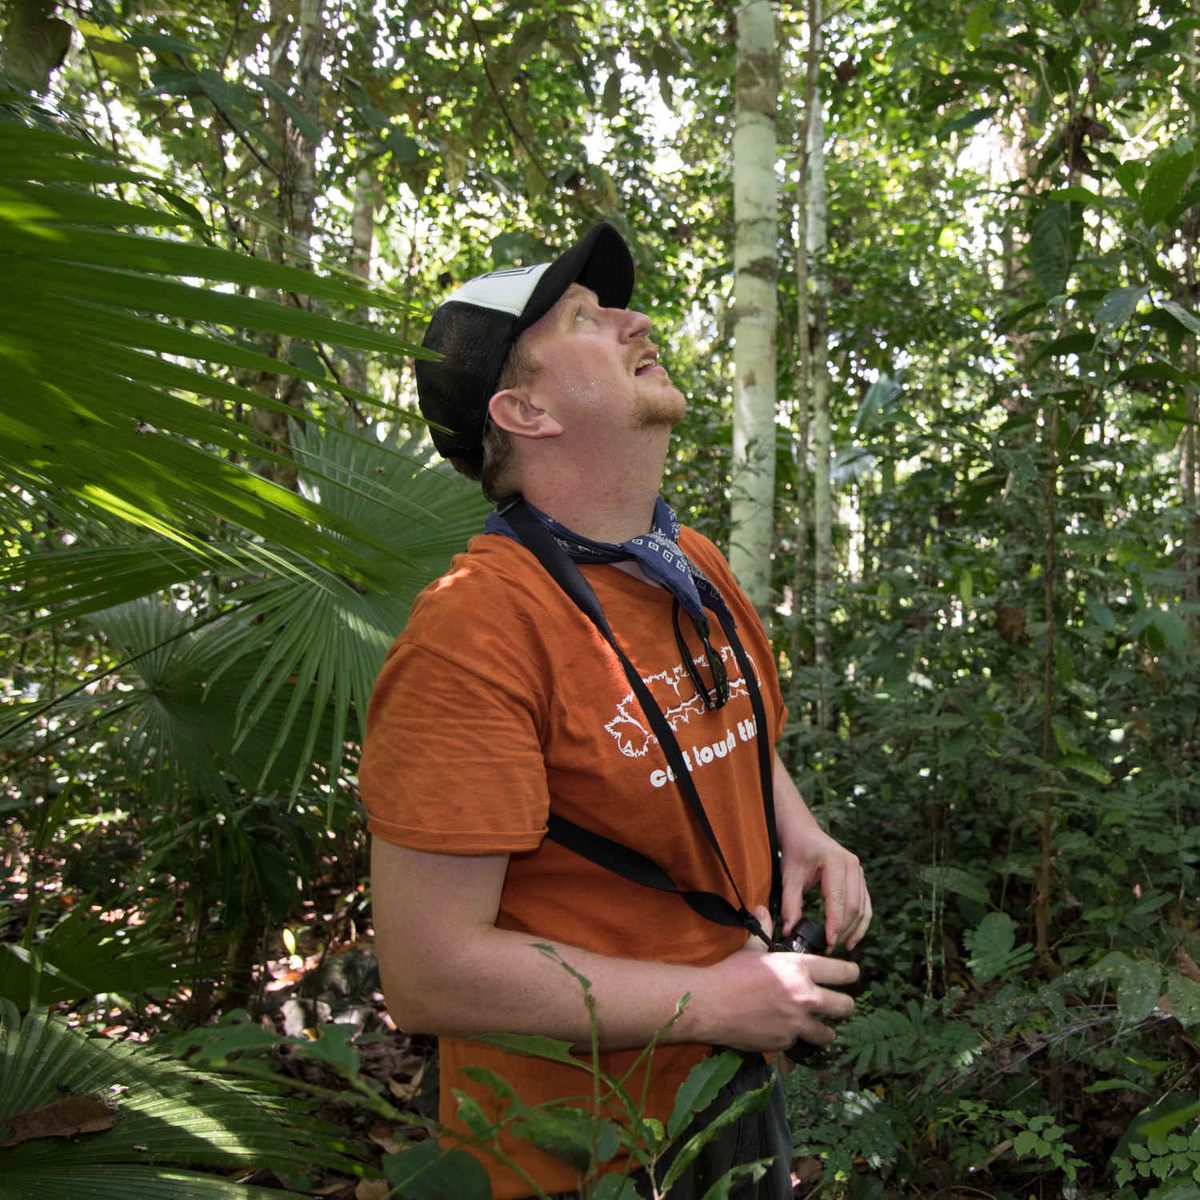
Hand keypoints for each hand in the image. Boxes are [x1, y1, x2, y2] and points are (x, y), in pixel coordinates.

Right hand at [696, 908, 858, 1052]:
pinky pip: (799, 1044)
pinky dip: (794, 1040)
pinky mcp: (785, 1043)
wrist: (711, 1004)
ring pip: (828, 1033)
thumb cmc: (730, 974)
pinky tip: (783, 1032)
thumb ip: (764, 931)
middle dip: (844, 1005)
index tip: (852, 974)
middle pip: (845, 1006)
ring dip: (823, 1030)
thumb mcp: (751, 949)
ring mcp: (796, 1023)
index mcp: (799, 968)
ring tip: (817, 1028)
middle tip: (837, 1005)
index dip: (851, 973)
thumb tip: (762, 910)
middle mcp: (804, 996)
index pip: (843, 971)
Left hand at [780, 826, 871, 951]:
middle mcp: (852, 864)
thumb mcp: (789, 876)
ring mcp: (859, 871)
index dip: (835, 924)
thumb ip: (790, 903)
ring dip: (854, 930)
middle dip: (844, 930)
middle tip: (830, 947)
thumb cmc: (796, 852)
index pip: (838, 899)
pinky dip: (861, 922)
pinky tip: (852, 937)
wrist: (803, 832)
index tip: (828, 943)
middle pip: (854, 906)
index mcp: (834, 860)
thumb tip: (789, 930)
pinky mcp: (860, 878)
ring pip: (863, 908)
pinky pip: (865, 904)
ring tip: (841, 946)